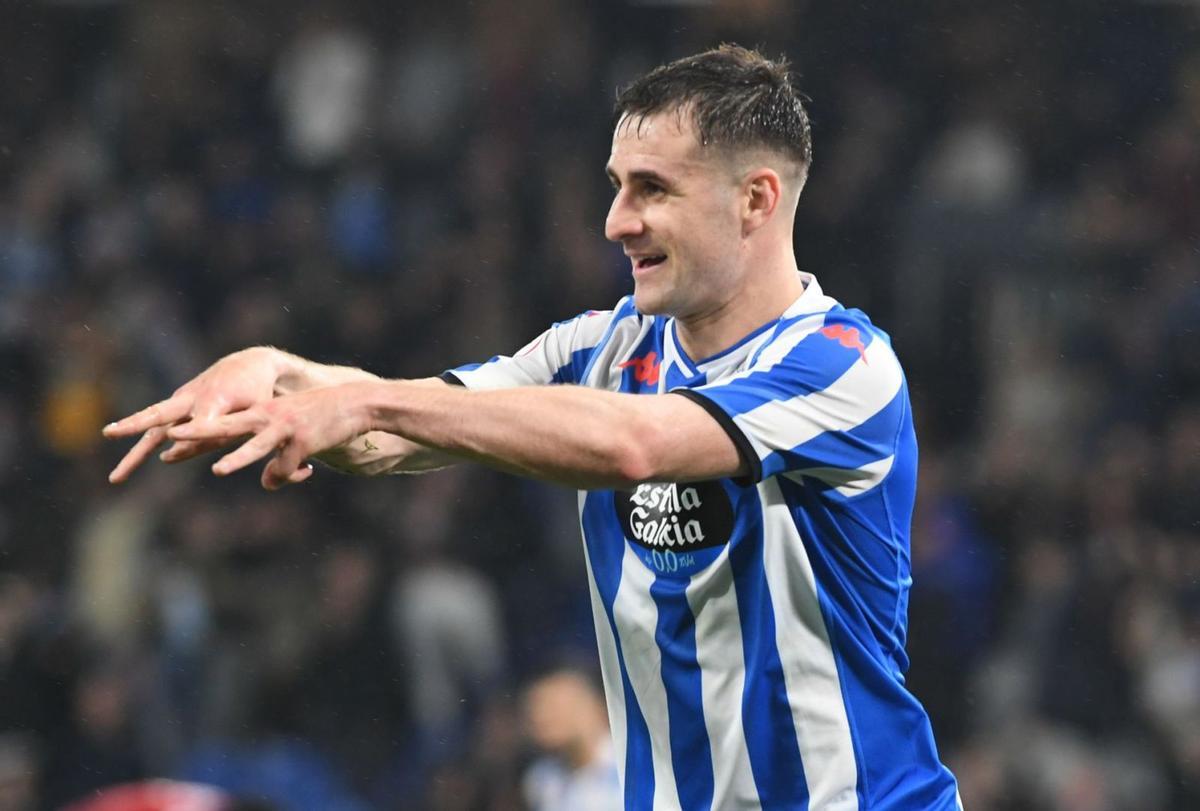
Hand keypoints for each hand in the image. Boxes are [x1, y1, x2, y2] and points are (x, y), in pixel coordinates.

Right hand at [103, 347, 284, 482]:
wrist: (252, 365)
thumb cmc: (257, 394)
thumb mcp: (252, 413)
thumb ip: (221, 434)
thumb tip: (172, 455)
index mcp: (217, 399)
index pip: (200, 424)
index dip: (189, 438)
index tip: (166, 455)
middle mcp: (193, 398)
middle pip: (159, 413)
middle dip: (135, 424)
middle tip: (109, 433)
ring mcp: (183, 400)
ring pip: (152, 423)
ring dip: (132, 446)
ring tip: (115, 476)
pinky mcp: (179, 404)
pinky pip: (158, 425)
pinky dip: (143, 445)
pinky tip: (129, 469)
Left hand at [165, 383, 374, 489]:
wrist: (355, 404)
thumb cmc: (321, 419)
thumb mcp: (293, 434)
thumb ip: (275, 458)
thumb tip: (266, 484)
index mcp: (260, 412)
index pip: (222, 420)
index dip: (196, 430)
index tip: (170, 434)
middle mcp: (267, 417)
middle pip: (226, 426)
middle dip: (198, 433)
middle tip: (172, 435)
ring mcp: (284, 428)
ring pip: (255, 447)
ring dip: (237, 459)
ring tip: (218, 469)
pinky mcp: (303, 441)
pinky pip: (288, 470)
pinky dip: (290, 476)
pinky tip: (307, 472)